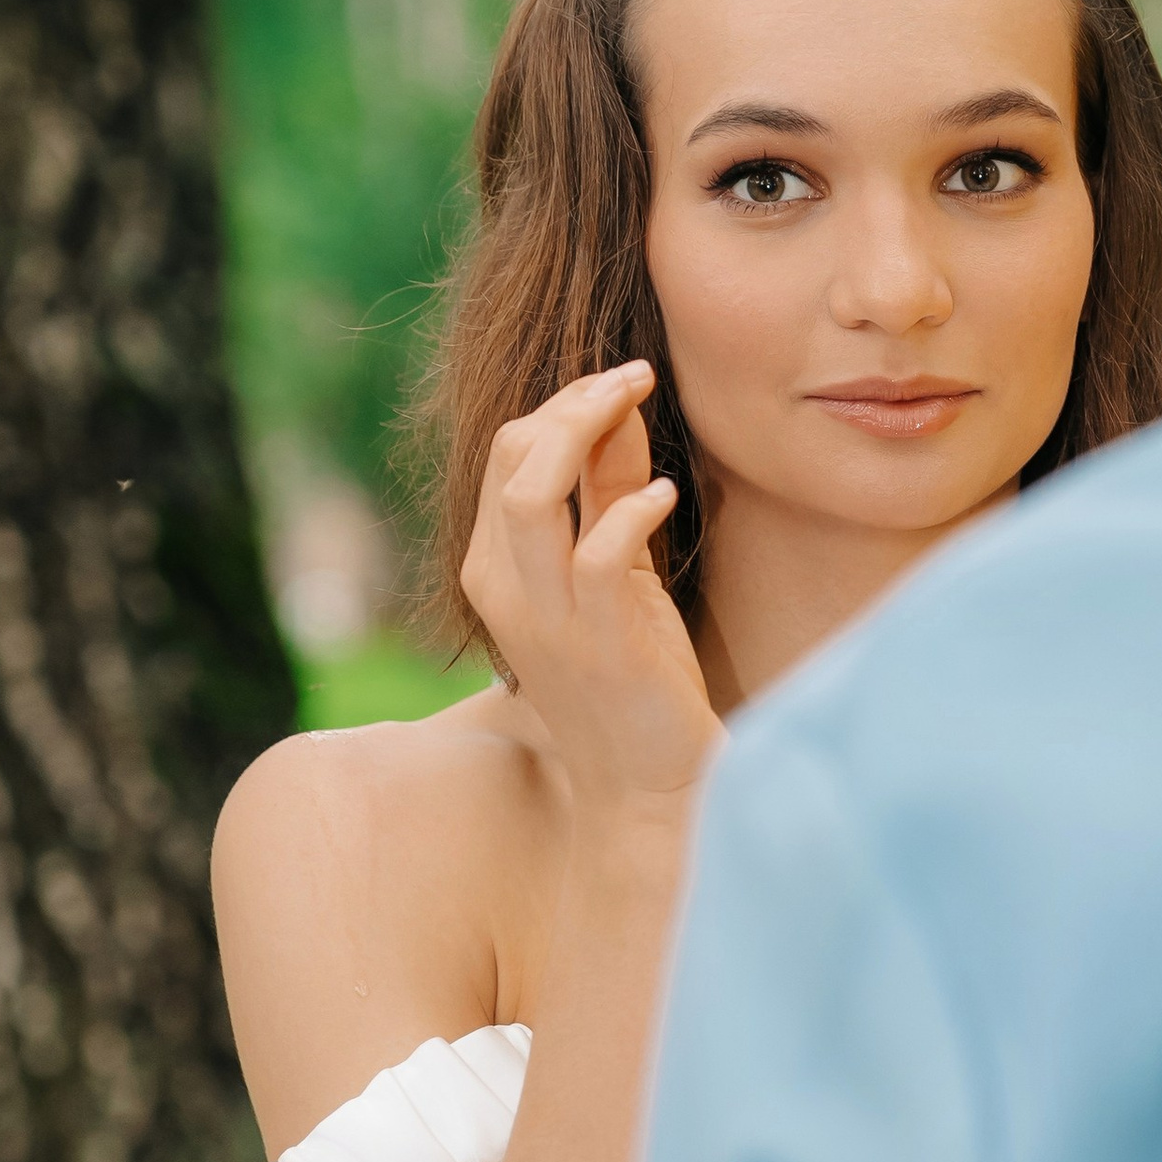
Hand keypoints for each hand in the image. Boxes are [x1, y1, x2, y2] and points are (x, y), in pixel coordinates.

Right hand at [460, 365, 723, 825]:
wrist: (648, 783)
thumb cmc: (634, 676)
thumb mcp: (615, 572)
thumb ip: (607, 495)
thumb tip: (618, 410)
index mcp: (495, 569)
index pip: (504, 456)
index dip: (561, 406)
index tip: (619, 382)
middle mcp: (506, 589)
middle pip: (510, 459)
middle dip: (571, 403)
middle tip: (632, 377)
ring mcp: (545, 617)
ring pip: (532, 494)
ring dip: (584, 432)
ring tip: (635, 404)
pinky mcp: (598, 642)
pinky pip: (597, 554)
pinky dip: (630, 509)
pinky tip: (665, 494)